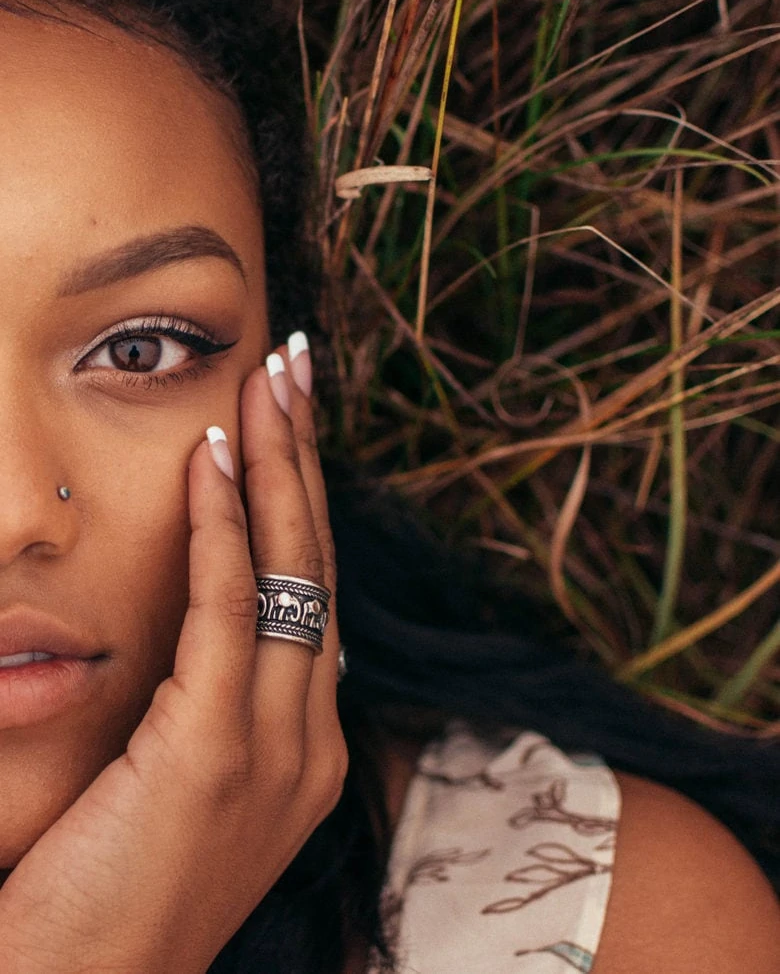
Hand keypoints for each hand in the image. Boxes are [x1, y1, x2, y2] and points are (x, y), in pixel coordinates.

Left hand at [0, 339, 345, 973]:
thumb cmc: (112, 895)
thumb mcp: (180, 788)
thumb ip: (208, 705)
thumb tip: (203, 621)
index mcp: (309, 745)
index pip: (316, 593)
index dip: (307, 501)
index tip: (292, 423)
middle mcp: (314, 738)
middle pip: (319, 563)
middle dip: (307, 456)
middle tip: (297, 367)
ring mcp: (278, 748)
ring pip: (292, 572)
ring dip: (277, 465)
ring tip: (269, 382)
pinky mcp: (217, 754)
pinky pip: (230, 611)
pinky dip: (225, 526)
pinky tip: (213, 458)